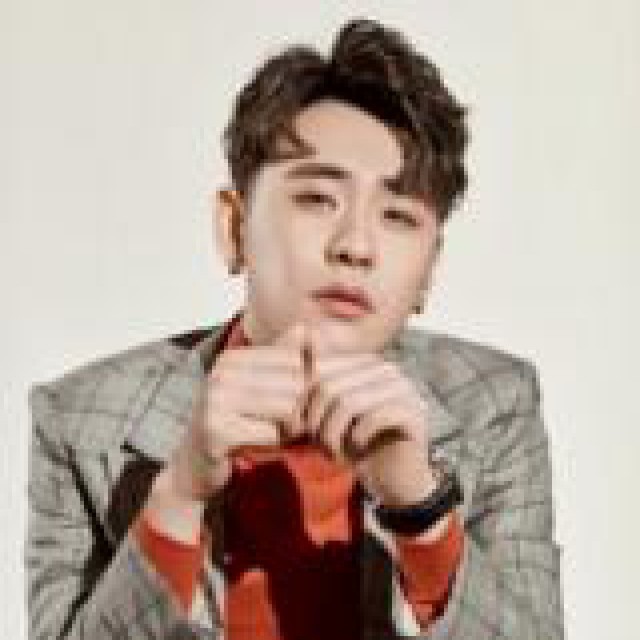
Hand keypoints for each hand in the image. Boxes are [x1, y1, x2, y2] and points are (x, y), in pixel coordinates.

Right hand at [165, 319, 311, 501]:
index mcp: (232, 358)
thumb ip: (284, 361)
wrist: (196, 465)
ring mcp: (216, 400)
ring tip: (273, 434)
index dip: (302, 385)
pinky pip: (272, 434)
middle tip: (284, 424)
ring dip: (290, 428)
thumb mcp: (260, 388)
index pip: (294, 359)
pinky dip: (275, 445)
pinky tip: (260, 446)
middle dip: (299, 409)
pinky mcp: (216, 431)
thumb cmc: (238, 425)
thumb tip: (308, 331)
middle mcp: (221, 373)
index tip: (288, 402)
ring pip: (287, 408)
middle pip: (295, 384)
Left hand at [303, 323, 438, 507]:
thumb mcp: (330, 414)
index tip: (298, 430)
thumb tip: (306, 335)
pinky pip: (372, 418)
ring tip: (332, 453)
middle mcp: (388, 371)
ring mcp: (405, 389)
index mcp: (368, 364)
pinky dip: (356, 439)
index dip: (304, 402)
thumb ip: (319, 380)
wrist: (395, 481)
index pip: (322, 371)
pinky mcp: (414, 414)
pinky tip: (357, 451)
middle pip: (331, 386)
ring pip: (348, 402)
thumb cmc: (358, 445)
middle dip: (316, 421)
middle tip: (317, 446)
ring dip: (332, 434)